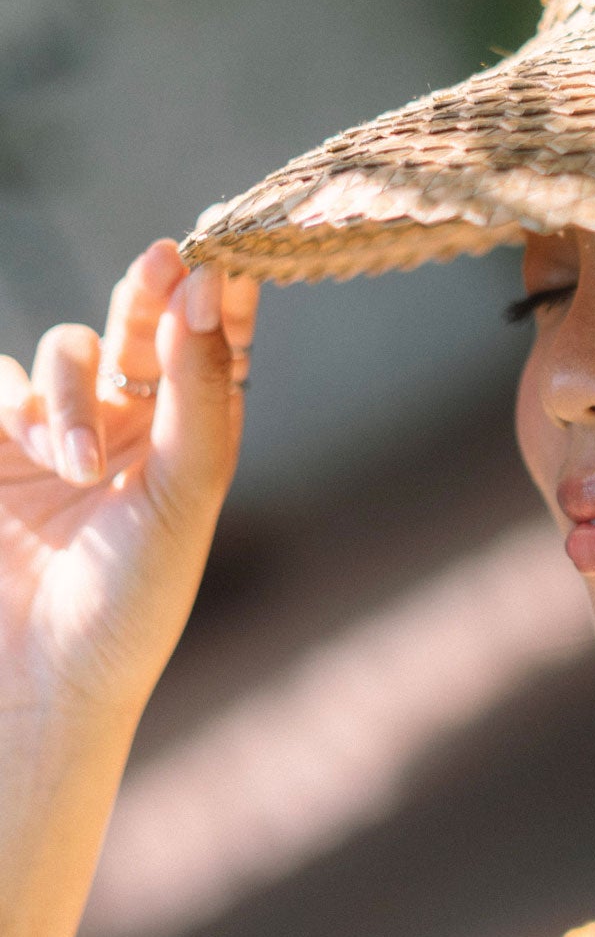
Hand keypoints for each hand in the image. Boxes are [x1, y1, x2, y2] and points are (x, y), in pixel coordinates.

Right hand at [0, 239, 258, 729]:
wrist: (30, 687)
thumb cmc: (130, 603)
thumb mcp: (183, 491)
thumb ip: (196, 388)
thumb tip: (209, 290)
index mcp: (193, 441)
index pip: (214, 347)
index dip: (223, 296)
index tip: (231, 250)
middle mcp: (131, 430)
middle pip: (142, 328)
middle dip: (150, 293)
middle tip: (163, 261)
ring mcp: (57, 437)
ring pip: (64, 352)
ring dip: (70, 393)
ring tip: (77, 468)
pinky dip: (7, 402)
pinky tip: (23, 446)